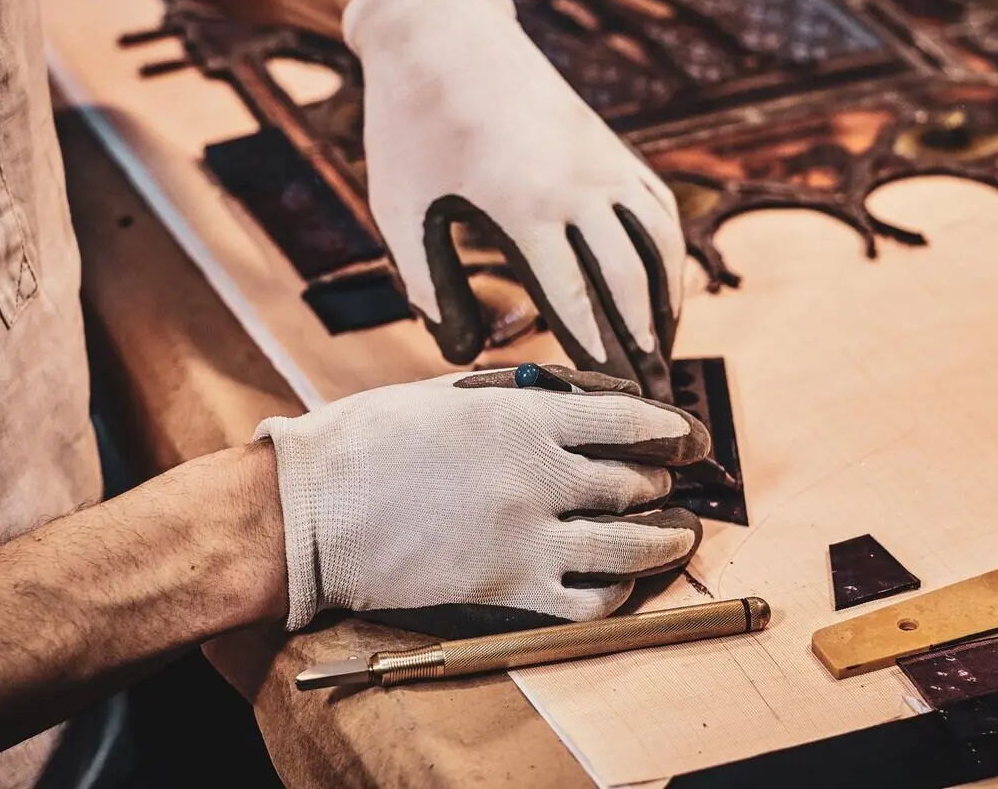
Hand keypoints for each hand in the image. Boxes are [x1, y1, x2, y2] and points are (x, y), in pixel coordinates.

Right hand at [255, 367, 708, 630]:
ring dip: (668, 540)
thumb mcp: (448, 395)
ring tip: (681, 536)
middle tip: (671, 483)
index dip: (673, 430)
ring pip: (632, 545)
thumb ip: (517, 396)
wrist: (309, 511)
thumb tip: (573, 398)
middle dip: (664, 481)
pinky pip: (591, 602)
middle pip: (637, 482)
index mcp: (524, 417)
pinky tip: (621, 580)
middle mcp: (539, 476)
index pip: (632, 421)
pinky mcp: (508, 591)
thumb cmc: (369, 441)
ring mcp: (528, 539)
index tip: (689, 437)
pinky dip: (618, 591)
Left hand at [343, 0, 685, 401]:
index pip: (574, 301)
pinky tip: (663, 290)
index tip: (611, 401)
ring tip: (665, 354)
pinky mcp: (611, 147)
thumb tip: (463, 354)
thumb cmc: (412, 130)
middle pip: (626, 283)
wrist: (443, 36)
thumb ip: (431, 289)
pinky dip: (669, 257)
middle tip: (651, 398)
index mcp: (521, 206)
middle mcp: (577, 185)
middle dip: (642, 347)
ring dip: (666, 305)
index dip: (597, 357)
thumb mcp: (402, 213)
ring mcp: (602, 162)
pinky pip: (657, 210)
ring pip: (657, 247)